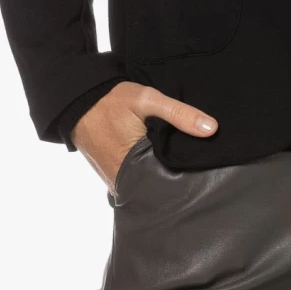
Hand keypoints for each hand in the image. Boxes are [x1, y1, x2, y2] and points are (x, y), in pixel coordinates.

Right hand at [72, 81, 218, 191]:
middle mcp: (123, 182)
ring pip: (147, 187)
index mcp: (134, 168)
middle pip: (159, 189)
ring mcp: (116, 182)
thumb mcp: (147, 100)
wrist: (78, 101)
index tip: (205, 173)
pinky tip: (160, 165)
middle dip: (176, 181)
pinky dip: (147, 175)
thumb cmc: (111, 101)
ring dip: (161, 178)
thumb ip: (179, 114)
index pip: (170, 186)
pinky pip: (135, 181)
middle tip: (198, 171)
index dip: (188, 179)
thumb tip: (211, 129)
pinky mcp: (112, 177)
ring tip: (182, 169)